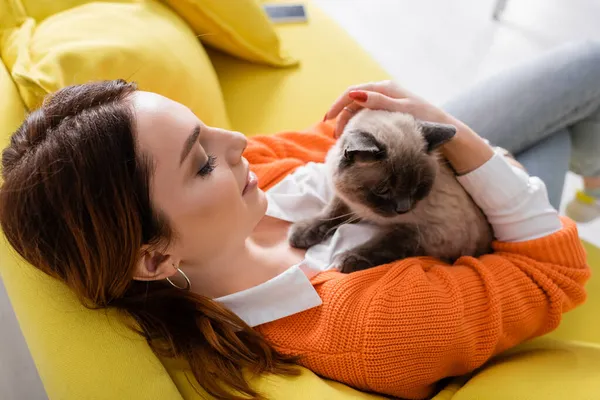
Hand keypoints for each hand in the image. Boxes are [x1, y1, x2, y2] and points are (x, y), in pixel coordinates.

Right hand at [324, 80, 456, 136]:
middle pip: (354, 100)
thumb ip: (378, 102)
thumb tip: (355, 94)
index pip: (353, 92)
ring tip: (343, 137)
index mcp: (385, 88)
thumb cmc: (425, 119)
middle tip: (334, 134)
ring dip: (349, 121)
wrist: (443, 128)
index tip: (327, 119)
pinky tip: (355, 134)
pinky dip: (358, 123)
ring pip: (359, 109)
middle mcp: (384, 91)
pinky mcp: (388, 111)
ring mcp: (386, 101)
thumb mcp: (401, 110)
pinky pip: (367, 114)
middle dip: (341, 115)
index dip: (338, 104)